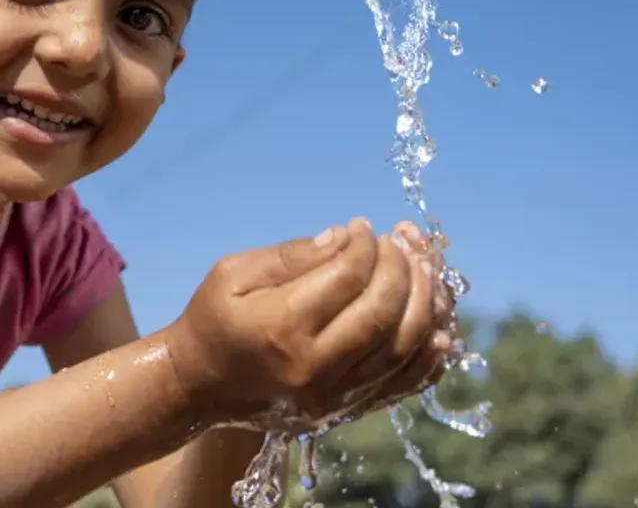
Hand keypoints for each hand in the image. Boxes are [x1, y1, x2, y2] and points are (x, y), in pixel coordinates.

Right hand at [162, 218, 451, 430]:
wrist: (198, 386)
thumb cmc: (212, 320)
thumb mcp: (233, 274)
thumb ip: (292, 255)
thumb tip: (346, 237)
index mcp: (281, 326)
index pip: (347, 276)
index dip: (366, 244)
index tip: (363, 226)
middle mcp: (313, 366)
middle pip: (383, 312)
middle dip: (402, 268)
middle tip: (401, 241)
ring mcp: (333, 395)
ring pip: (403, 348)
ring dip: (425, 302)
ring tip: (424, 268)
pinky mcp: (344, 410)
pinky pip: (403, 385)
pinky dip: (430, 355)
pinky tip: (439, 324)